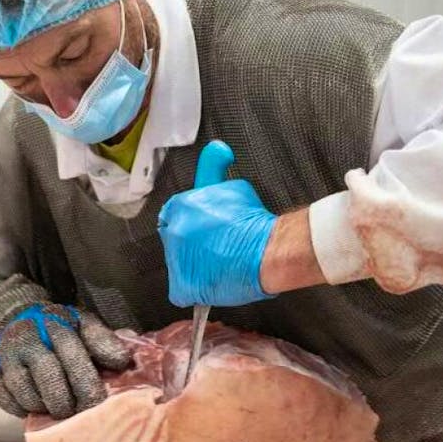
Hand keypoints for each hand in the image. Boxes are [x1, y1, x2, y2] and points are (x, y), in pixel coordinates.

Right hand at [0, 303, 131, 418]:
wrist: (15, 320)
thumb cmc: (59, 331)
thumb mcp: (83, 326)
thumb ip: (104, 341)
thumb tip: (122, 361)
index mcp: (54, 322)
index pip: (71, 350)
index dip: (85, 379)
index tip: (98, 402)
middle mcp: (26, 336)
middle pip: (47, 373)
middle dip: (66, 400)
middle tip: (79, 414)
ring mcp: (4, 355)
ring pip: (25, 391)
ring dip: (45, 407)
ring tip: (59, 409)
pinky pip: (6, 401)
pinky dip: (23, 409)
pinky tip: (37, 407)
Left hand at [158, 141, 276, 307]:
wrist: (269, 250)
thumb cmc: (254, 220)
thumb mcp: (233, 186)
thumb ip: (215, 172)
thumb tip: (217, 150)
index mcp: (179, 207)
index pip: (174, 215)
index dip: (191, 223)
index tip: (205, 229)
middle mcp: (173, 232)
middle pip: (174, 239)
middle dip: (191, 243)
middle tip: (215, 246)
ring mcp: (176, 260)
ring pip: (178, 264)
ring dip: (193, 264)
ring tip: (219, 263)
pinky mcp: (183, 284)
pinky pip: (180, 291)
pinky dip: (192, 290)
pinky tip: (209, 283)